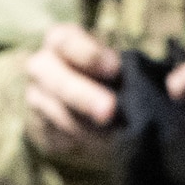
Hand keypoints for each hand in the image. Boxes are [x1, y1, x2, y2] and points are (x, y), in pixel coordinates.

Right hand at [26, 24, 121, 169]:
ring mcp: (36, 98)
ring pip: (55, 112)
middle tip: (109, 110)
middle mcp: (42, 67)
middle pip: (57, 80)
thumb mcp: (112, 61)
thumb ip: (121, 67)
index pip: (66, 41)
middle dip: (84, 96)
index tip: (116, 68)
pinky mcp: (38, 127)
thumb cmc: (107, 71)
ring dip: (84, 124)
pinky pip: (56, 135)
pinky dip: (79, 140)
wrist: (81, 103)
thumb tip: (148, 82)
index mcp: (60, 40)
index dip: (89, 54)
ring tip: (113, 133)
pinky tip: (101, 144)